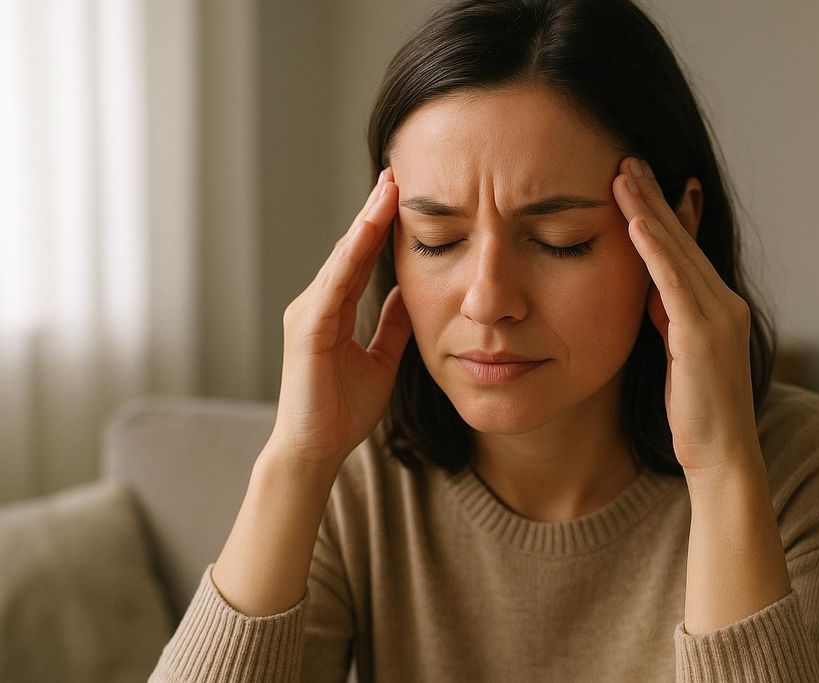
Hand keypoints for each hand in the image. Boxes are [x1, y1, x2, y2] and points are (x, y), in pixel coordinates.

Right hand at [269, 167, 412, 468]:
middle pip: (351, 248)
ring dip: (365, 222)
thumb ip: (390, 325)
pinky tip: (368, 231)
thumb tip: (407, 294)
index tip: (402, 194)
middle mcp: (316, 304)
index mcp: (332, 310)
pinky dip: (352, 256)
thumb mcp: (380, 359)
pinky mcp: (308, 329)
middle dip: (373, 211)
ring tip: (388, 189)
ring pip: (342, 258)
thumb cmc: (342, 410)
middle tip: (396, 172)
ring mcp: (308, 313)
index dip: (381, 226)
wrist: (316, 449)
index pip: (361, 258)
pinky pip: (334, 285)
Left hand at [612, 157, 760, 476]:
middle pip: (682, 240)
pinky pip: (674, 284)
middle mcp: (724, 303)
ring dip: (649, 211)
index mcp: (717, 307)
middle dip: (654, 198)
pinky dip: (655, 251)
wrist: (722, 457)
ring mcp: (718, 317)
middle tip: (627, 161)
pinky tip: (634, 223)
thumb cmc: (697, 413)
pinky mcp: (703, 336)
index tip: (637, 181)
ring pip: (677, 253)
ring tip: (623, 176)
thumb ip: (669, 317)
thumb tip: (650, 288)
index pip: (684, 250)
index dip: (662, 213)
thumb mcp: (678, 354)